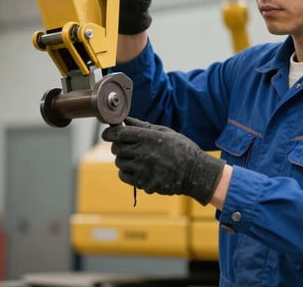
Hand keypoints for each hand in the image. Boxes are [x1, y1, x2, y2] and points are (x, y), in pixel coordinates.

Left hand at [101, 117, 224, 204]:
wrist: (196, 172)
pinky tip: (136, 169)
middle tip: (124, 146)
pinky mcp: (144, 183)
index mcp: (148, 137)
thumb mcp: (164, 132)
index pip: (118, 134)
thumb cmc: (182, 149)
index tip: (107, 134)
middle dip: (118, 146)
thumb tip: (125, 120)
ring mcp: (143, 169)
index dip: (109, 133)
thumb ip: (142, 126)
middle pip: (117, 148)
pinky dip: (126, 172)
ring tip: (135, 158)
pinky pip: (124, 176)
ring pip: (119, 162)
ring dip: (123, 159)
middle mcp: (143, 153)